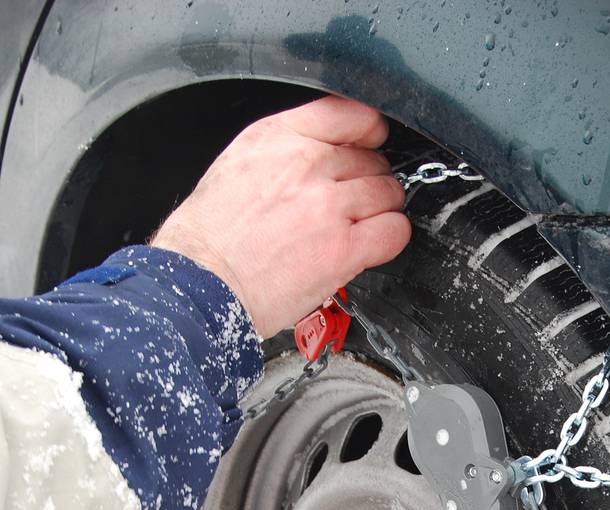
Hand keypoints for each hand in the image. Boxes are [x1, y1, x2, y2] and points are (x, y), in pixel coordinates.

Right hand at [152, 95, 410, 337]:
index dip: (366, 133)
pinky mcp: (344, 247)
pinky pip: (394, 230)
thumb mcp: (238, 165)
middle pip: (372, 158)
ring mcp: (330, 205)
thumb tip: (321, 156)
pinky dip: (390, 237)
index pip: (348, 113)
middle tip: (350, 206)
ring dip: (381, 211)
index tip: (367, 146)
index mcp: (278, 137)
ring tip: (359, 229)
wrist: (202, 282)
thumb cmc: (210, 238)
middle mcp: (307, 163)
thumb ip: (284, 152)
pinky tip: (372, 246)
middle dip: (367, 181)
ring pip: (387, 193)